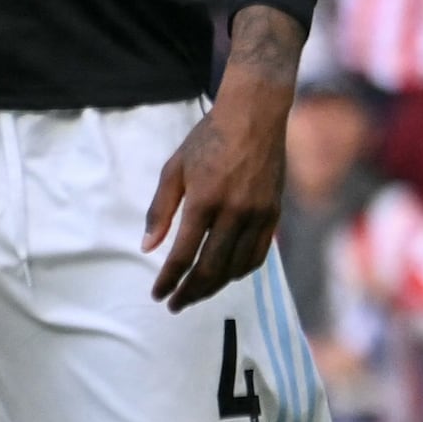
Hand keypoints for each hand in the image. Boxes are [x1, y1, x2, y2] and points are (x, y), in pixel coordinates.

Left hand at [139, 9, 298, 305]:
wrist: (255, 116)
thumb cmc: (208, 139)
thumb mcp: (174, 168)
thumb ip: (160, 210)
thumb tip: (148, 247)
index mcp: (204, 201)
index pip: (183, 255)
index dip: (168, 281)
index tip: (158, 295)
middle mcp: (234, 213)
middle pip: (210, 269)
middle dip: (189, 292)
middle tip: (175, 304)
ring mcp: (258, 215)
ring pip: (236, 268)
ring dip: (213, 287)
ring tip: (196, 293)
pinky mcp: (274, 214)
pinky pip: (257, 255)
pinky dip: (240, 272)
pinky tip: (226, 275)